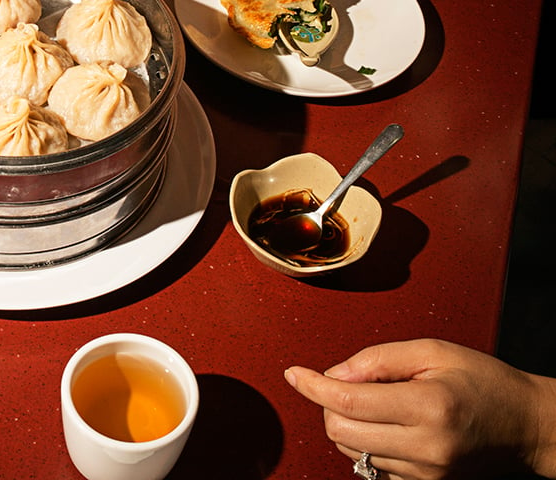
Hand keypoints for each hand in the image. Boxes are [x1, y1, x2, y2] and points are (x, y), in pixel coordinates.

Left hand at [285, 339, 555, 479]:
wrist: (526, 425)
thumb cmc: (483, 381)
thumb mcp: (432, 351)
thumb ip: (377, 360)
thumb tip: (333, 374)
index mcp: (428, 406)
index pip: (348, 402)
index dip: (313, 386)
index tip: (294, 374)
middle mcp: (426, 446)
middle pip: (342, 430)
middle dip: (330, 404)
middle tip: (349, 382)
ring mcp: (426, 472)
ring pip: (352, 450)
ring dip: (347, 423)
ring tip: (377, 401)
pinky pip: (373, 466)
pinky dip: (366, 442)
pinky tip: (387, 424)